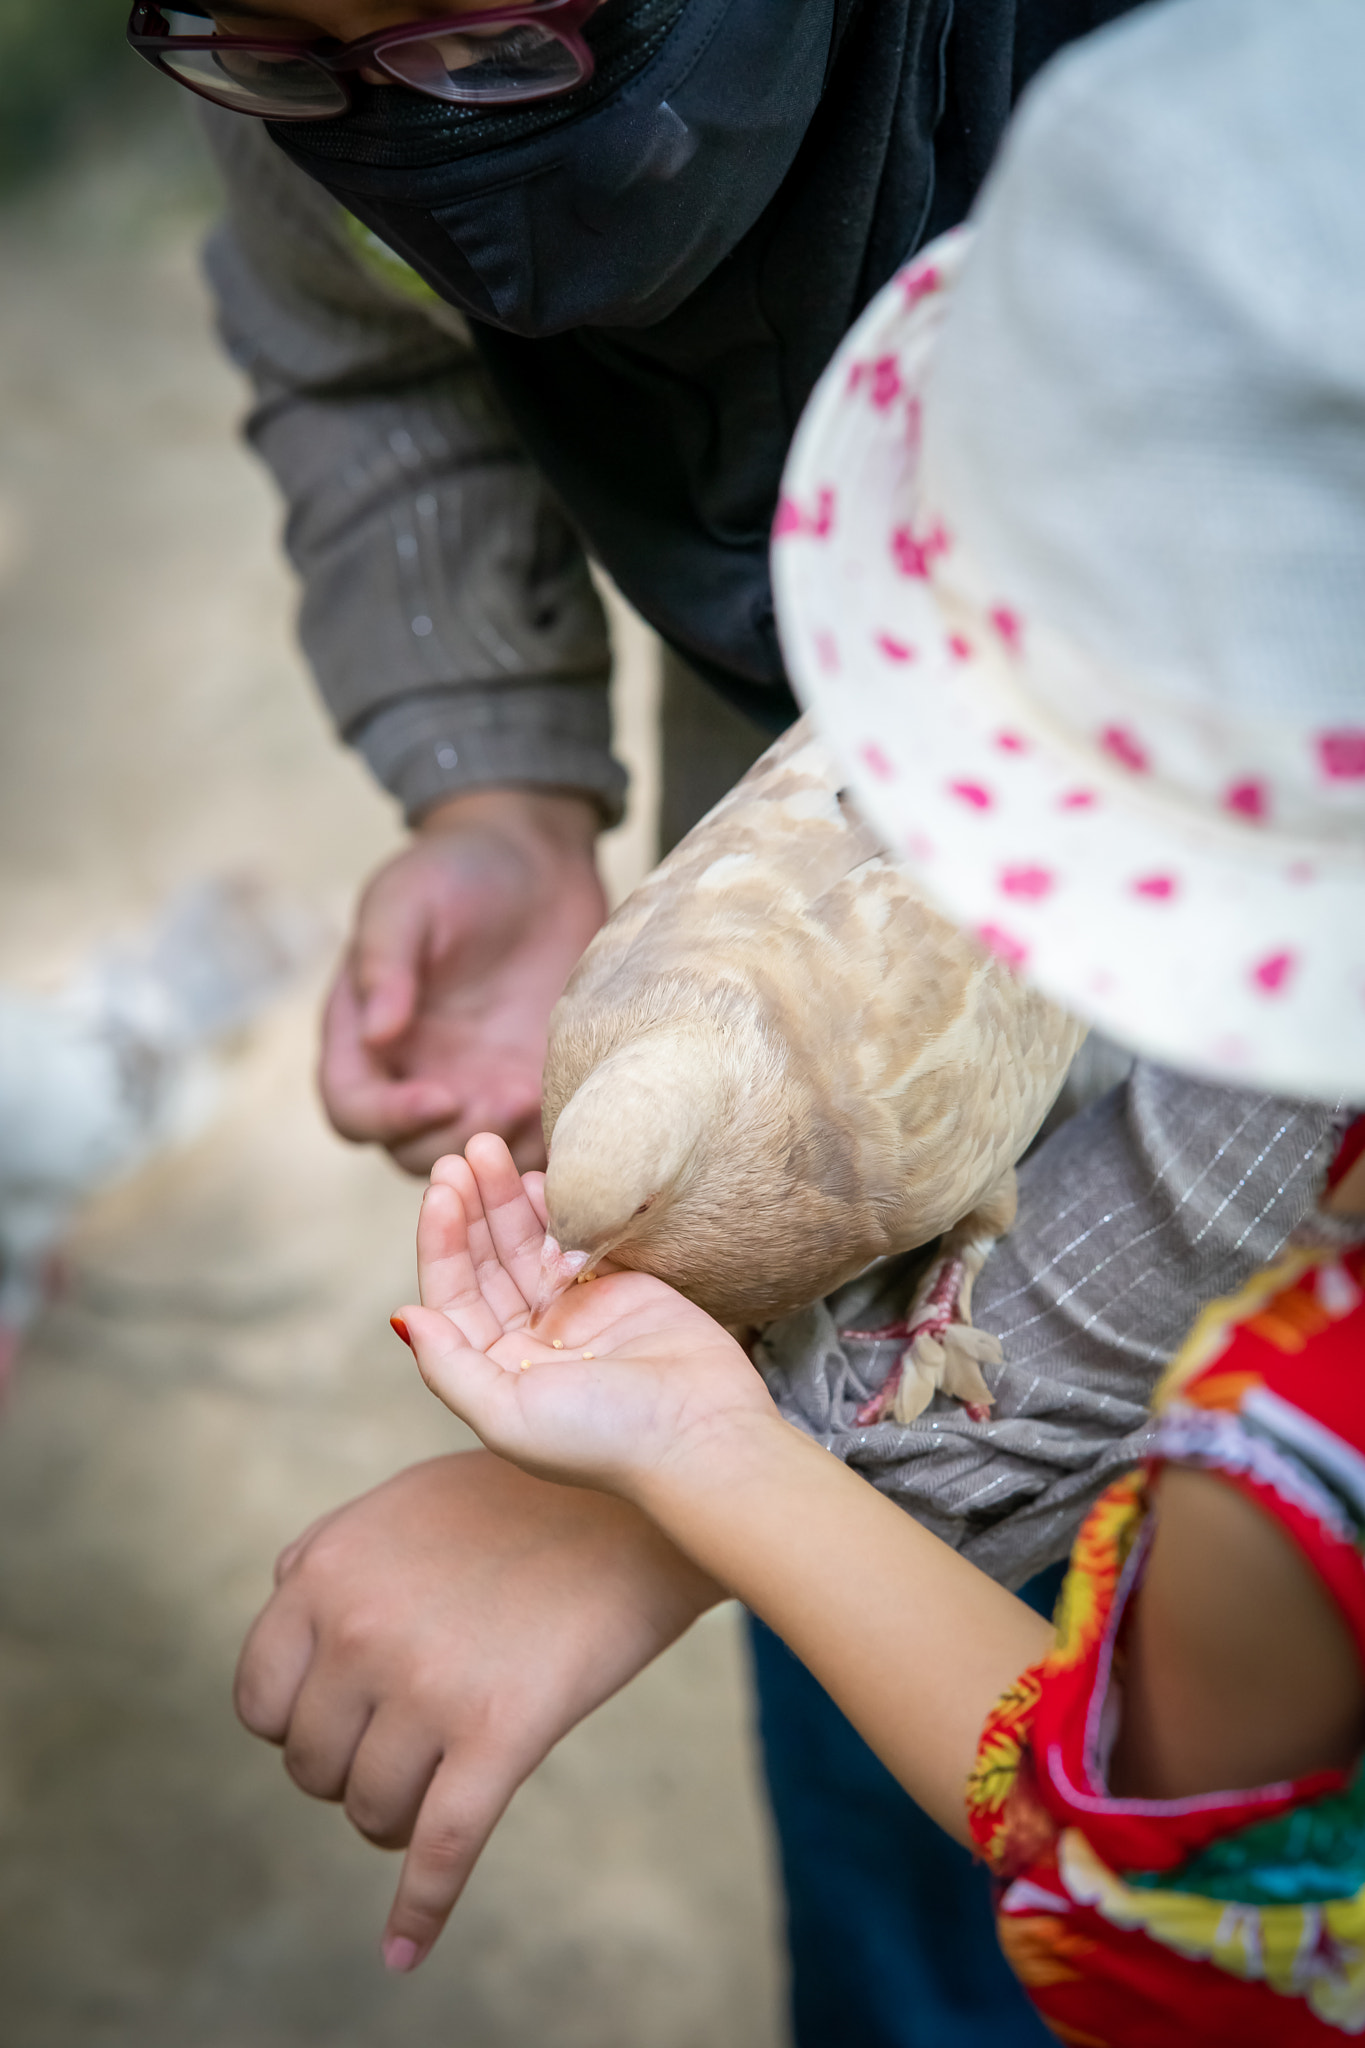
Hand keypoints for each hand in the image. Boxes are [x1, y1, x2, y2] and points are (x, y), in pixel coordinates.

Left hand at [233, 1451, 720, 1971]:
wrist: (644, 1503)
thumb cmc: (528, 1495)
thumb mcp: (405, 1500)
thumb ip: (331, 1552)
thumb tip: (284, 1604)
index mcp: (325, 1570)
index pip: (261, 1702)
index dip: (301, 1727)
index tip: (348, 1724)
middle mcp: (358, 1627)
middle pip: (313, 1766)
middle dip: (356, 1769)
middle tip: (412, 1745)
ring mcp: (426, 1684)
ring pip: (370, 1811)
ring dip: (398, 1817)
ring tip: (441, 1787)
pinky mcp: (499, 1731)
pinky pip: (440, 1849)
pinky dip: (418, 1913)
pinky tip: (403, 1951)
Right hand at [320, 790, 606, 1174]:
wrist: (536, 859)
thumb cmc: (457, 868)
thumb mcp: (409, 898)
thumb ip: (386, 961)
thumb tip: (376, 1034)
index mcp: (363, 1035)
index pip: (353, 1107)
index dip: (388, 1118)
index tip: (441, 1096)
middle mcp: (414, 1072)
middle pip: (410, 1150)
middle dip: (454, 1140)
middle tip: (506, 1101)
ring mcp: (474, 1084)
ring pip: (473, 1155)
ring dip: (503, 1150)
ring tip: (538, 1103)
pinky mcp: (529, 1085)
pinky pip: (531, 1141)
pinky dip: (547, 1143)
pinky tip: (574, 1112)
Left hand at [395, 1135, 776, 1500]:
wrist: (700, 1435)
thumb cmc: (602, 1438)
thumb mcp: (506, 1416)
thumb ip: (449, 1367)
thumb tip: (404, 1316)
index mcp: (494, 1371)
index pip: (454, 1293)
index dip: (442, 1240)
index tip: (442, 1189)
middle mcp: (528, 1340)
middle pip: (486, 1261)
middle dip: (473, 1206)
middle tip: (467, 1152)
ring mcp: (575, 1312)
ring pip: (527, 1244)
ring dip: (507, 1198)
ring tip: (493, 1150)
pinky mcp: (620, 1290)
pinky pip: (577, 1239)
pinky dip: (557, 1208)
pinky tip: (541, 1177)